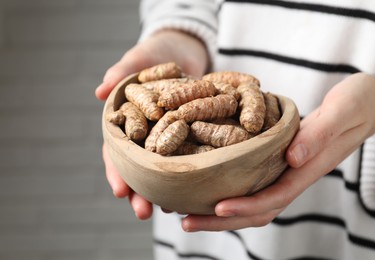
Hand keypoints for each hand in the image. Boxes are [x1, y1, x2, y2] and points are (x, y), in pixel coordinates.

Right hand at [96, 30, 208, 218]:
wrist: (183, 51)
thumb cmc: (153, 54)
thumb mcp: (138, 60)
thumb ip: (121, 73)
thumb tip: (100, 91)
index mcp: (127, 122)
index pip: (116, 151)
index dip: (117, 171)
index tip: (120, 191)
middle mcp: (147, 135)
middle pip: (140, 168)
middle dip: (140, 191)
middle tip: (143, 212)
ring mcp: (169, 137)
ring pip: (165, 169)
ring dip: (165, 190)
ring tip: (171, 209)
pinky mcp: (191, 134)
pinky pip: (190, 156)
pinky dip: (191, 173)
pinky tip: (196, 190)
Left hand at [181, 72, 374, 230]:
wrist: (365, 104)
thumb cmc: (356, 105)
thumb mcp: (341, 112)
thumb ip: (319, 135)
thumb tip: (292, 158)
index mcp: (307, 169)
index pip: (274, 197)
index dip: (246, 206)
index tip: (217, 207)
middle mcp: (294, 176)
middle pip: (257, 210)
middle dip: (222, 220)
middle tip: (185, 221)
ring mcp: (286, 172)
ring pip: (253, 202)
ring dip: (220, 212)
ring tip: (186, 212)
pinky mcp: (280, 162)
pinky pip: (253, 184)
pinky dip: (229, 191)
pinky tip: (207, 187)